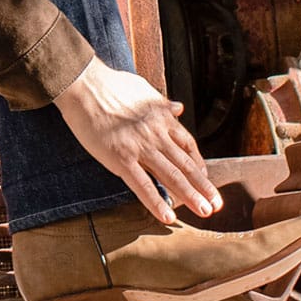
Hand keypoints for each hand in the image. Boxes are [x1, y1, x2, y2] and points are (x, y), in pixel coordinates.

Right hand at [54, 59, 222, 225]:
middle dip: (203, 186)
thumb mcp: (144, 90)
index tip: (205, 177)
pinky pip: (142, 185)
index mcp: (162, 118)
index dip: (198, 163)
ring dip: (190, 196)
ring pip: (171, 176)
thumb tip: (178, 107)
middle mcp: (157, 134)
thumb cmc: (110, 85)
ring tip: (204, 212)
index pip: (187, 145)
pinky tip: (168, 216)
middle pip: (186, 164)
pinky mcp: (121, 158)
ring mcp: (140, 147)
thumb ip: (161, 103)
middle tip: (216, 204)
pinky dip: (157, 202)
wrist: (85, 84)